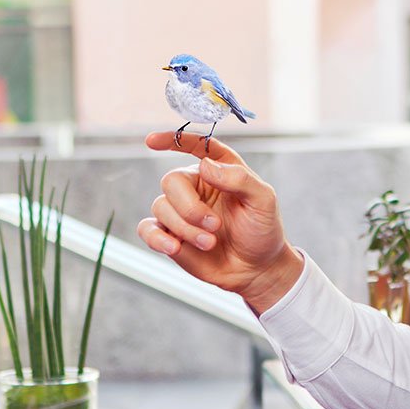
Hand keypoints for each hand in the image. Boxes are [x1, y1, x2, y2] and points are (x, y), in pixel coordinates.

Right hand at [137, 133, 303, 312]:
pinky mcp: (170, 235)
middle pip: (171, 181)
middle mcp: (195, 186)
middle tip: (215, 226)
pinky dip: (156, 238)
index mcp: (218, 169)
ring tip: (209, 243)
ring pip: (161, 207)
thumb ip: (238, 178)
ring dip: (185, 228)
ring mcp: (180, 211)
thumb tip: (205, 165)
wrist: (256, 268)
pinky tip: (174, 247)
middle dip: (190, 207)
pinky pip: (147, 229)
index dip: (172, 140)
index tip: (153, 141)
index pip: (194, 146)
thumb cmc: (262, 229)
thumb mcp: (263, 200)